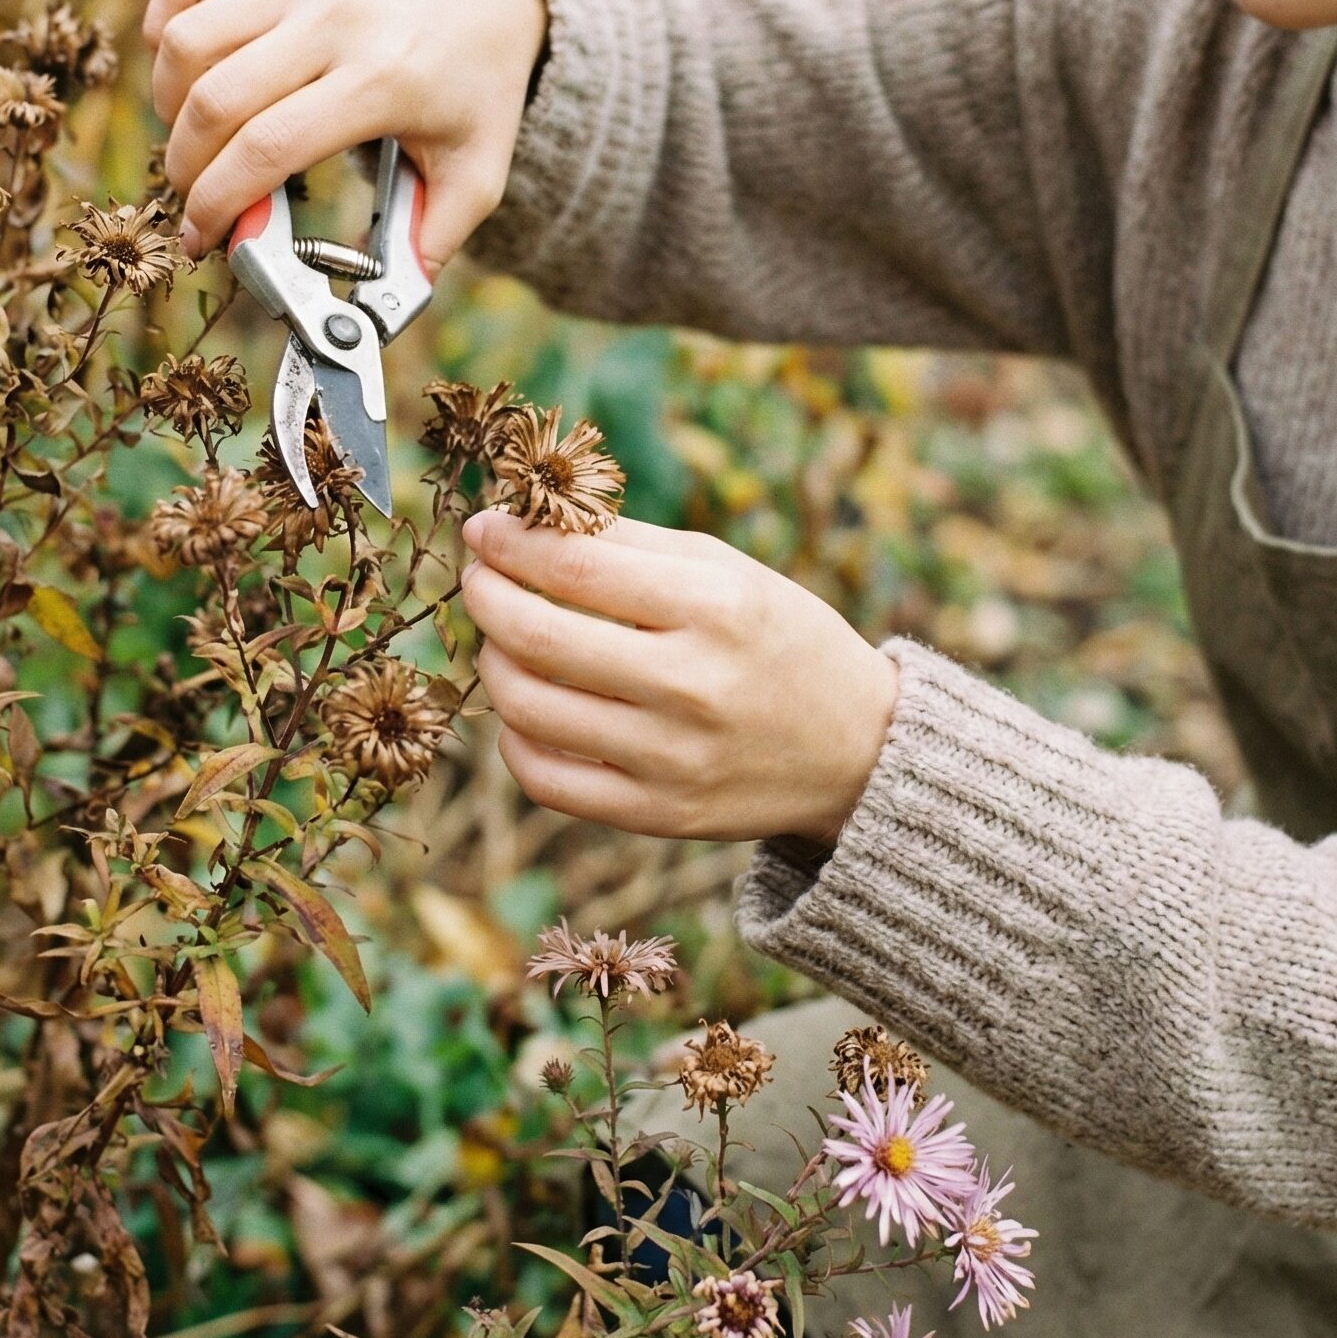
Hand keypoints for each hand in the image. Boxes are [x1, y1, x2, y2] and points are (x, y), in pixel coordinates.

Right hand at [142, 0, 547, 267]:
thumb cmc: (473, 89)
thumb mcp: (478, 173)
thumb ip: (433, 242)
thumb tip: (377, 311)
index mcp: (383, 80)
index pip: (268, 148)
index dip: (217, 204)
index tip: (200, 241)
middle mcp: (336, 18)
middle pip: (216, 102)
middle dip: (185, 168)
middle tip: (193, 199)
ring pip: (187, 42)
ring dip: (168, 105)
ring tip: (193, 140)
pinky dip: (165, 32)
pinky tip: (186, 73)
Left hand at [458, 510, 899, 844]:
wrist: (856, 750)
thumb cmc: (780, 641)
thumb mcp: (729, 573)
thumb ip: (631, 545)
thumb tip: (525, 522)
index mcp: (716, 609)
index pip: (576, 568)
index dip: (510, 543)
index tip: (483, 529)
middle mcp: (692, 686)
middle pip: (539, 638)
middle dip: (487, 598)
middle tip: (480, 581)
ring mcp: (672, 759)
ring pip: (529, 709)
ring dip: (495, 664)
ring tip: (503, 642)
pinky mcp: (657, 815)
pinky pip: (545, 779)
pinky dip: (515, 737)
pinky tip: (529, 707)